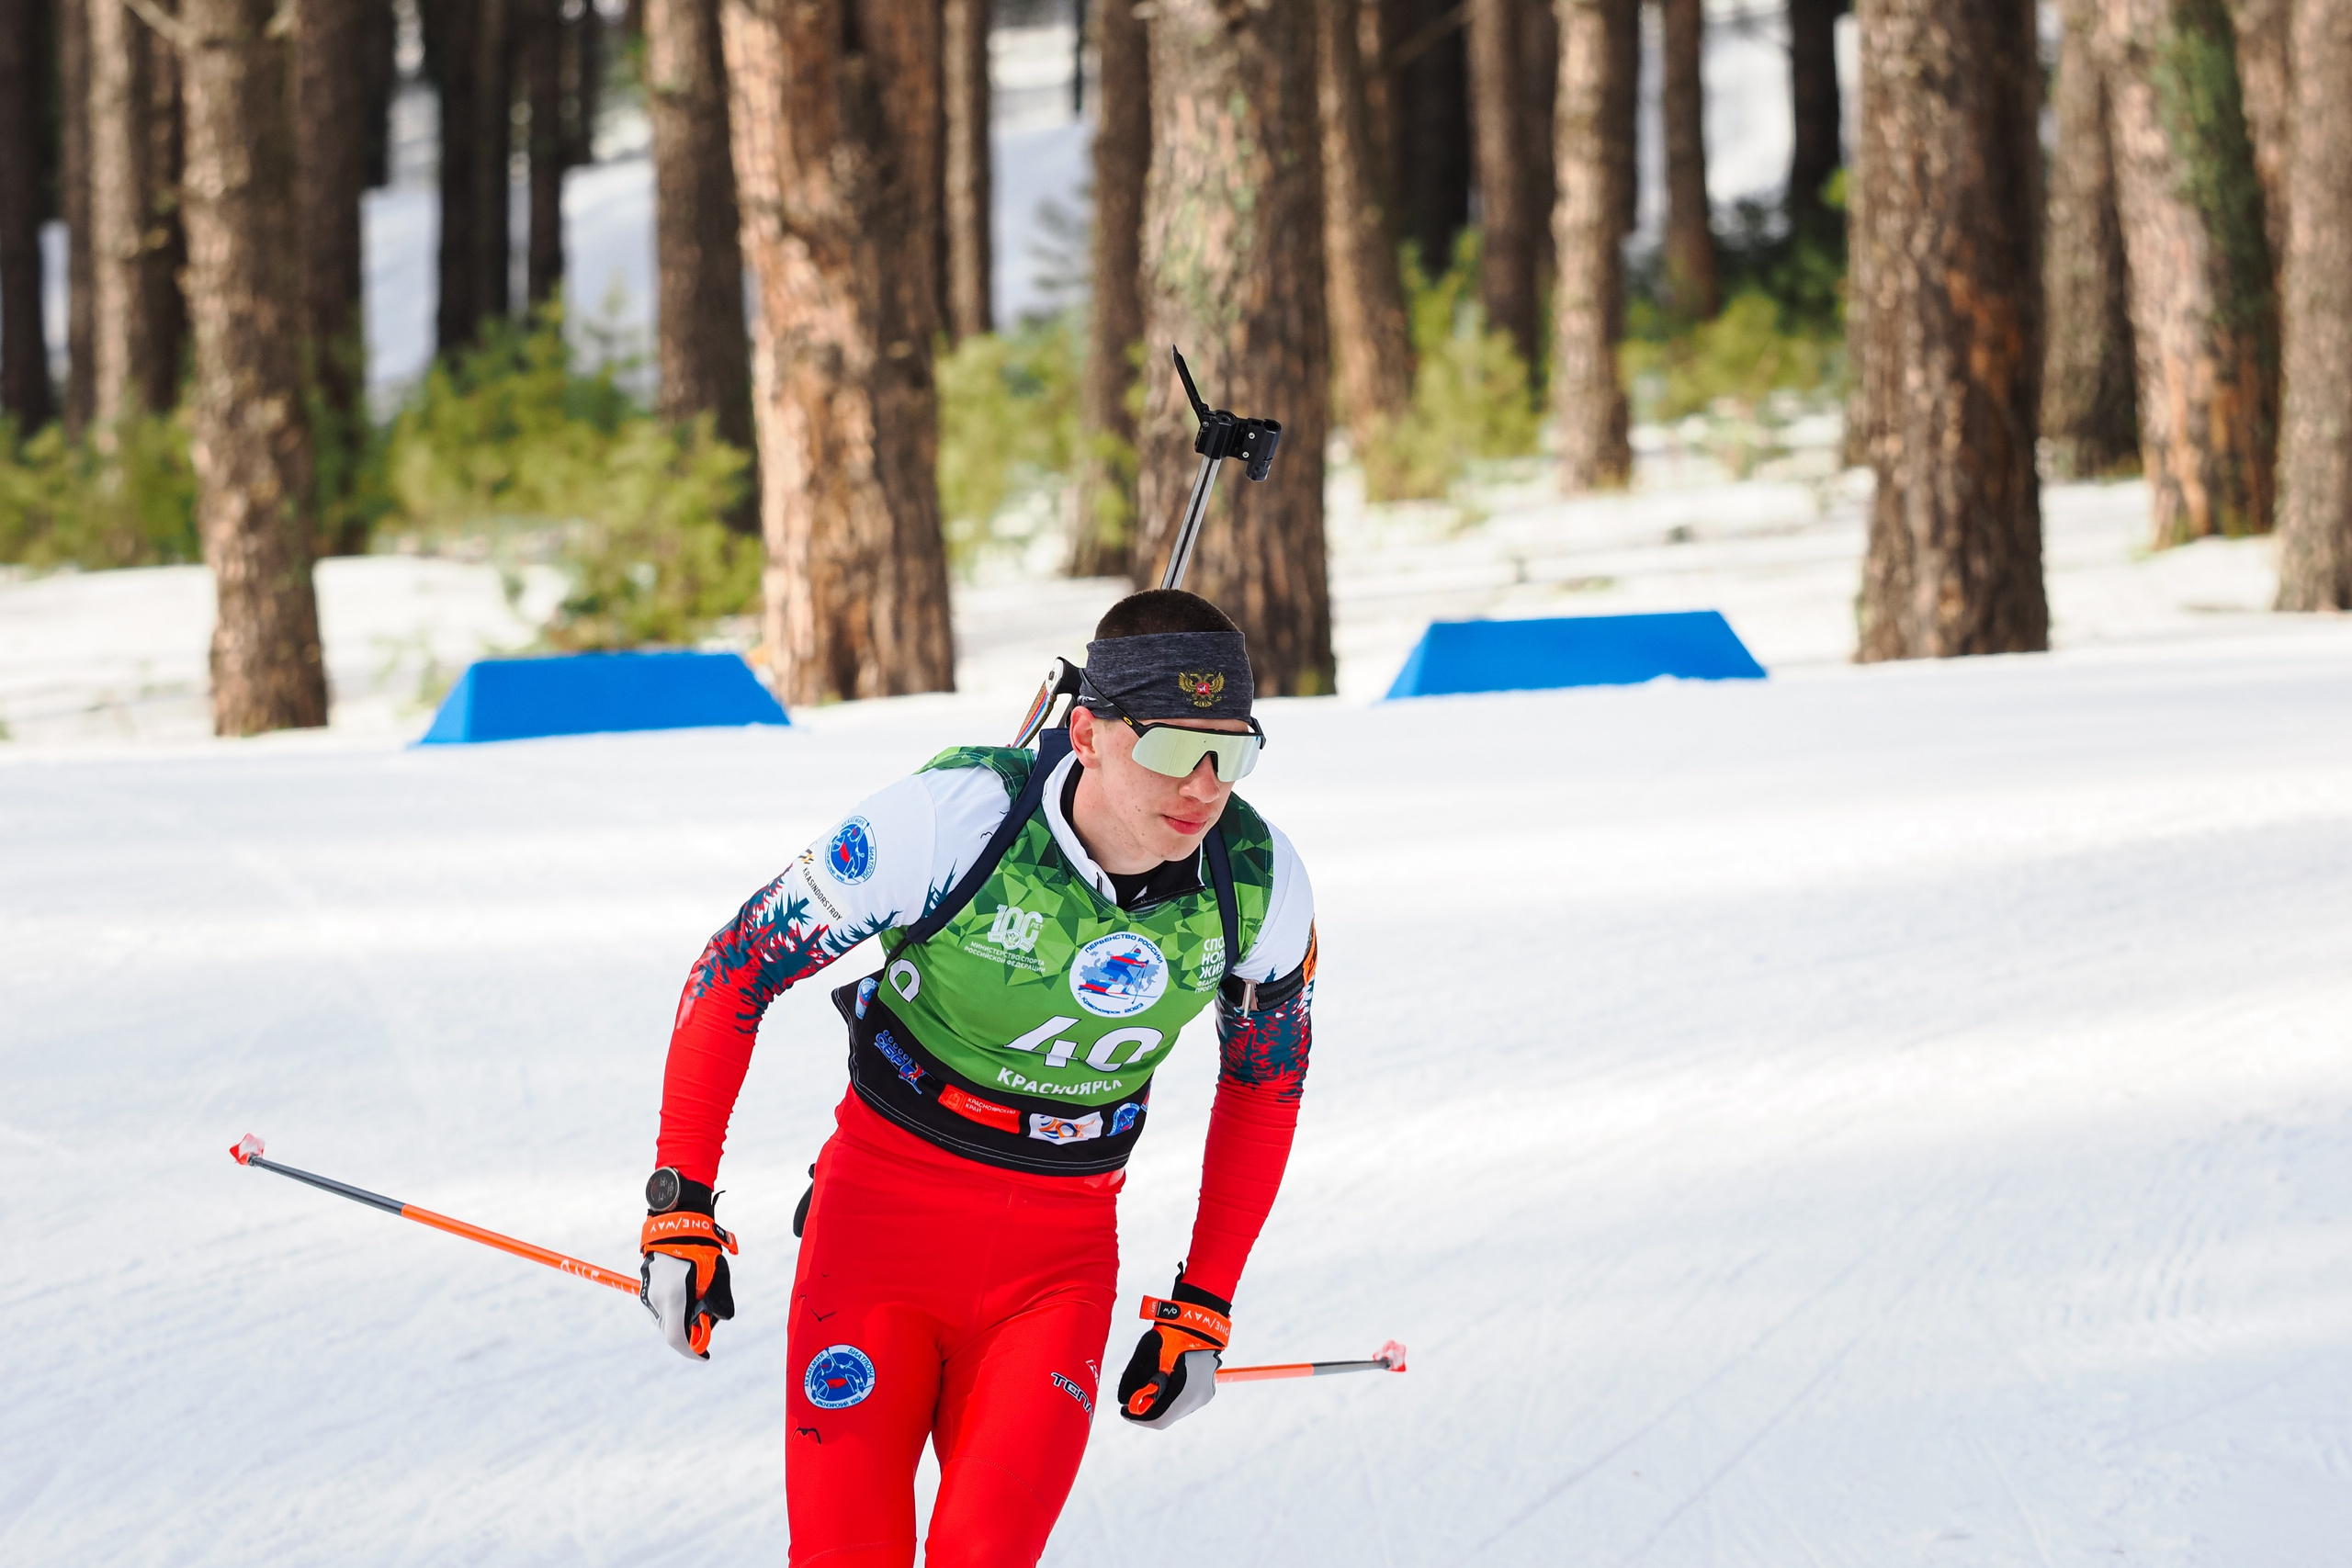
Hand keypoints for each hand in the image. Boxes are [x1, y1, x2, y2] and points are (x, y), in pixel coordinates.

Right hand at [639, 1176, 737, 1360]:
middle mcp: (656, 1301)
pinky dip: (674, 1310)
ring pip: (665, 1320)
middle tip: (708, 1322)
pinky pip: (661, 1309)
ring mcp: (648, 1294)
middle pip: (671, 1332)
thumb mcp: (716, 1274)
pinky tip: (688, 1293)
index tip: (704, 1355)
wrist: (674, 1224)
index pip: (678, 1339)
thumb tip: (721, 1319)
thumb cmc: (698, 1248)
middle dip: (689, 1334)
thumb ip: (719, 1300)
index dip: (691, 1351)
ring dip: (682, 1320)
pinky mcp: (646, 1288)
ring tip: (701, 1299)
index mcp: (674, 1299)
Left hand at [1117, 1276, 1229, 1428]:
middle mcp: (1198, 1398)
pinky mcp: (1206, 1391)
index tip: (1124, 1410)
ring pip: (1176, 1410)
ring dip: (1160, 1405)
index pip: (1159, 1419)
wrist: (1199, 1321)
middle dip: (1148, 1411)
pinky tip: (1164, 1383)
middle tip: (1133, 1401)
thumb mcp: (1146, 1353)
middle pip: (1167, 1417)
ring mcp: (1204, 1395)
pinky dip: (1170, 1398)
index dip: (1139, 1418)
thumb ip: (1134, 1378)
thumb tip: (1123, 1398)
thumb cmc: (1172, 1334)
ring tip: (1148, 1388)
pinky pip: (1184, 1402)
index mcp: (1186, 1392)